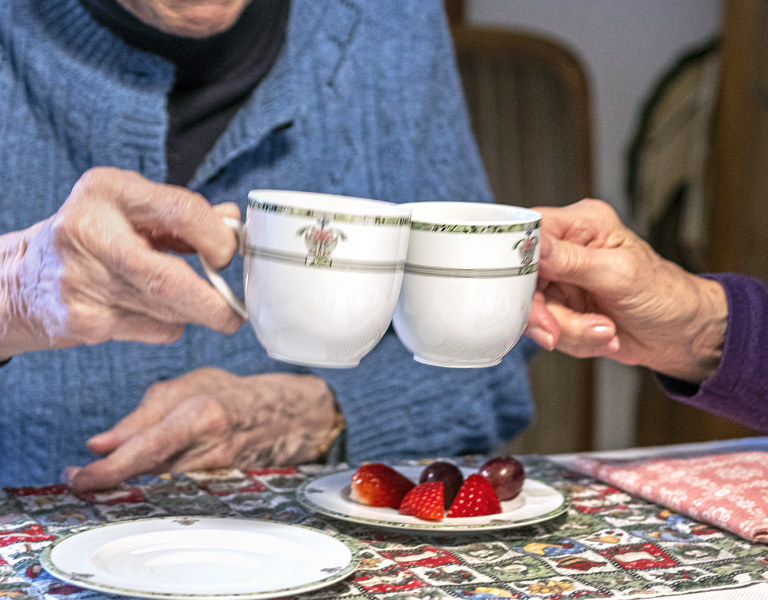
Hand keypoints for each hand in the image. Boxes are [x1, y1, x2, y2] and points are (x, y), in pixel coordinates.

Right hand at [0, 167, 242, 356]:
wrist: (24, 278)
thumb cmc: (93, 235)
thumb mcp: (132, 207)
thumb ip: (183, 214)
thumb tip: (233, 223)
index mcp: (108, 191)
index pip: (182, 212)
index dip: (218, 239)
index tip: (230, 255)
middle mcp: (88, 233)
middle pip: (171, 280)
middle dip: (213, 303)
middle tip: (235, 312)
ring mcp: (82, 282)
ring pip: (166, 310)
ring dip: (195, 313)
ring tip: (199, 304)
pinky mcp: (83, 321)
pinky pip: (153, 329)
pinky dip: (168, 325)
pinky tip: (152, 310)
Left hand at [66, 368, 336, 491]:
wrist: (283, 419)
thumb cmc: (233, 395)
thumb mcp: (187, 386)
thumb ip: (142, 415)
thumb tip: (99, 445)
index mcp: (201, 415)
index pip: (146, 448)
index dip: (108, 469)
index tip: (79, 476)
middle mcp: (210, 450)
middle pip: (147, 473)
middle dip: (110, 477)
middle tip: (80, 476)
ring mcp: (215, 473)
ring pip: (158, 483)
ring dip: (130, 478)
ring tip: (112, 468)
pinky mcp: (216, 488)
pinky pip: (174, 488)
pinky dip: (153, 481)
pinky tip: (145, 472)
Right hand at [524, 199, 726, 382]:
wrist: (682, 335)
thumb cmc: (666, 296)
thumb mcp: (619, 275)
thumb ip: (571, 261)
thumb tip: (533, 245)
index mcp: (581, 224)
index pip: (530, 231)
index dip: (518, 260)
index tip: (526, 289)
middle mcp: (566, 249)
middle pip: (524, 278)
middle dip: (547, 312)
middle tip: (560, 329)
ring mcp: (562, 281)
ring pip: (534, 310)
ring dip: (568, 330)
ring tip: (604, 331)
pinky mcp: (561, 308)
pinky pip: (547, 329)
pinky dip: (574, 340)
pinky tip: (602, 335)